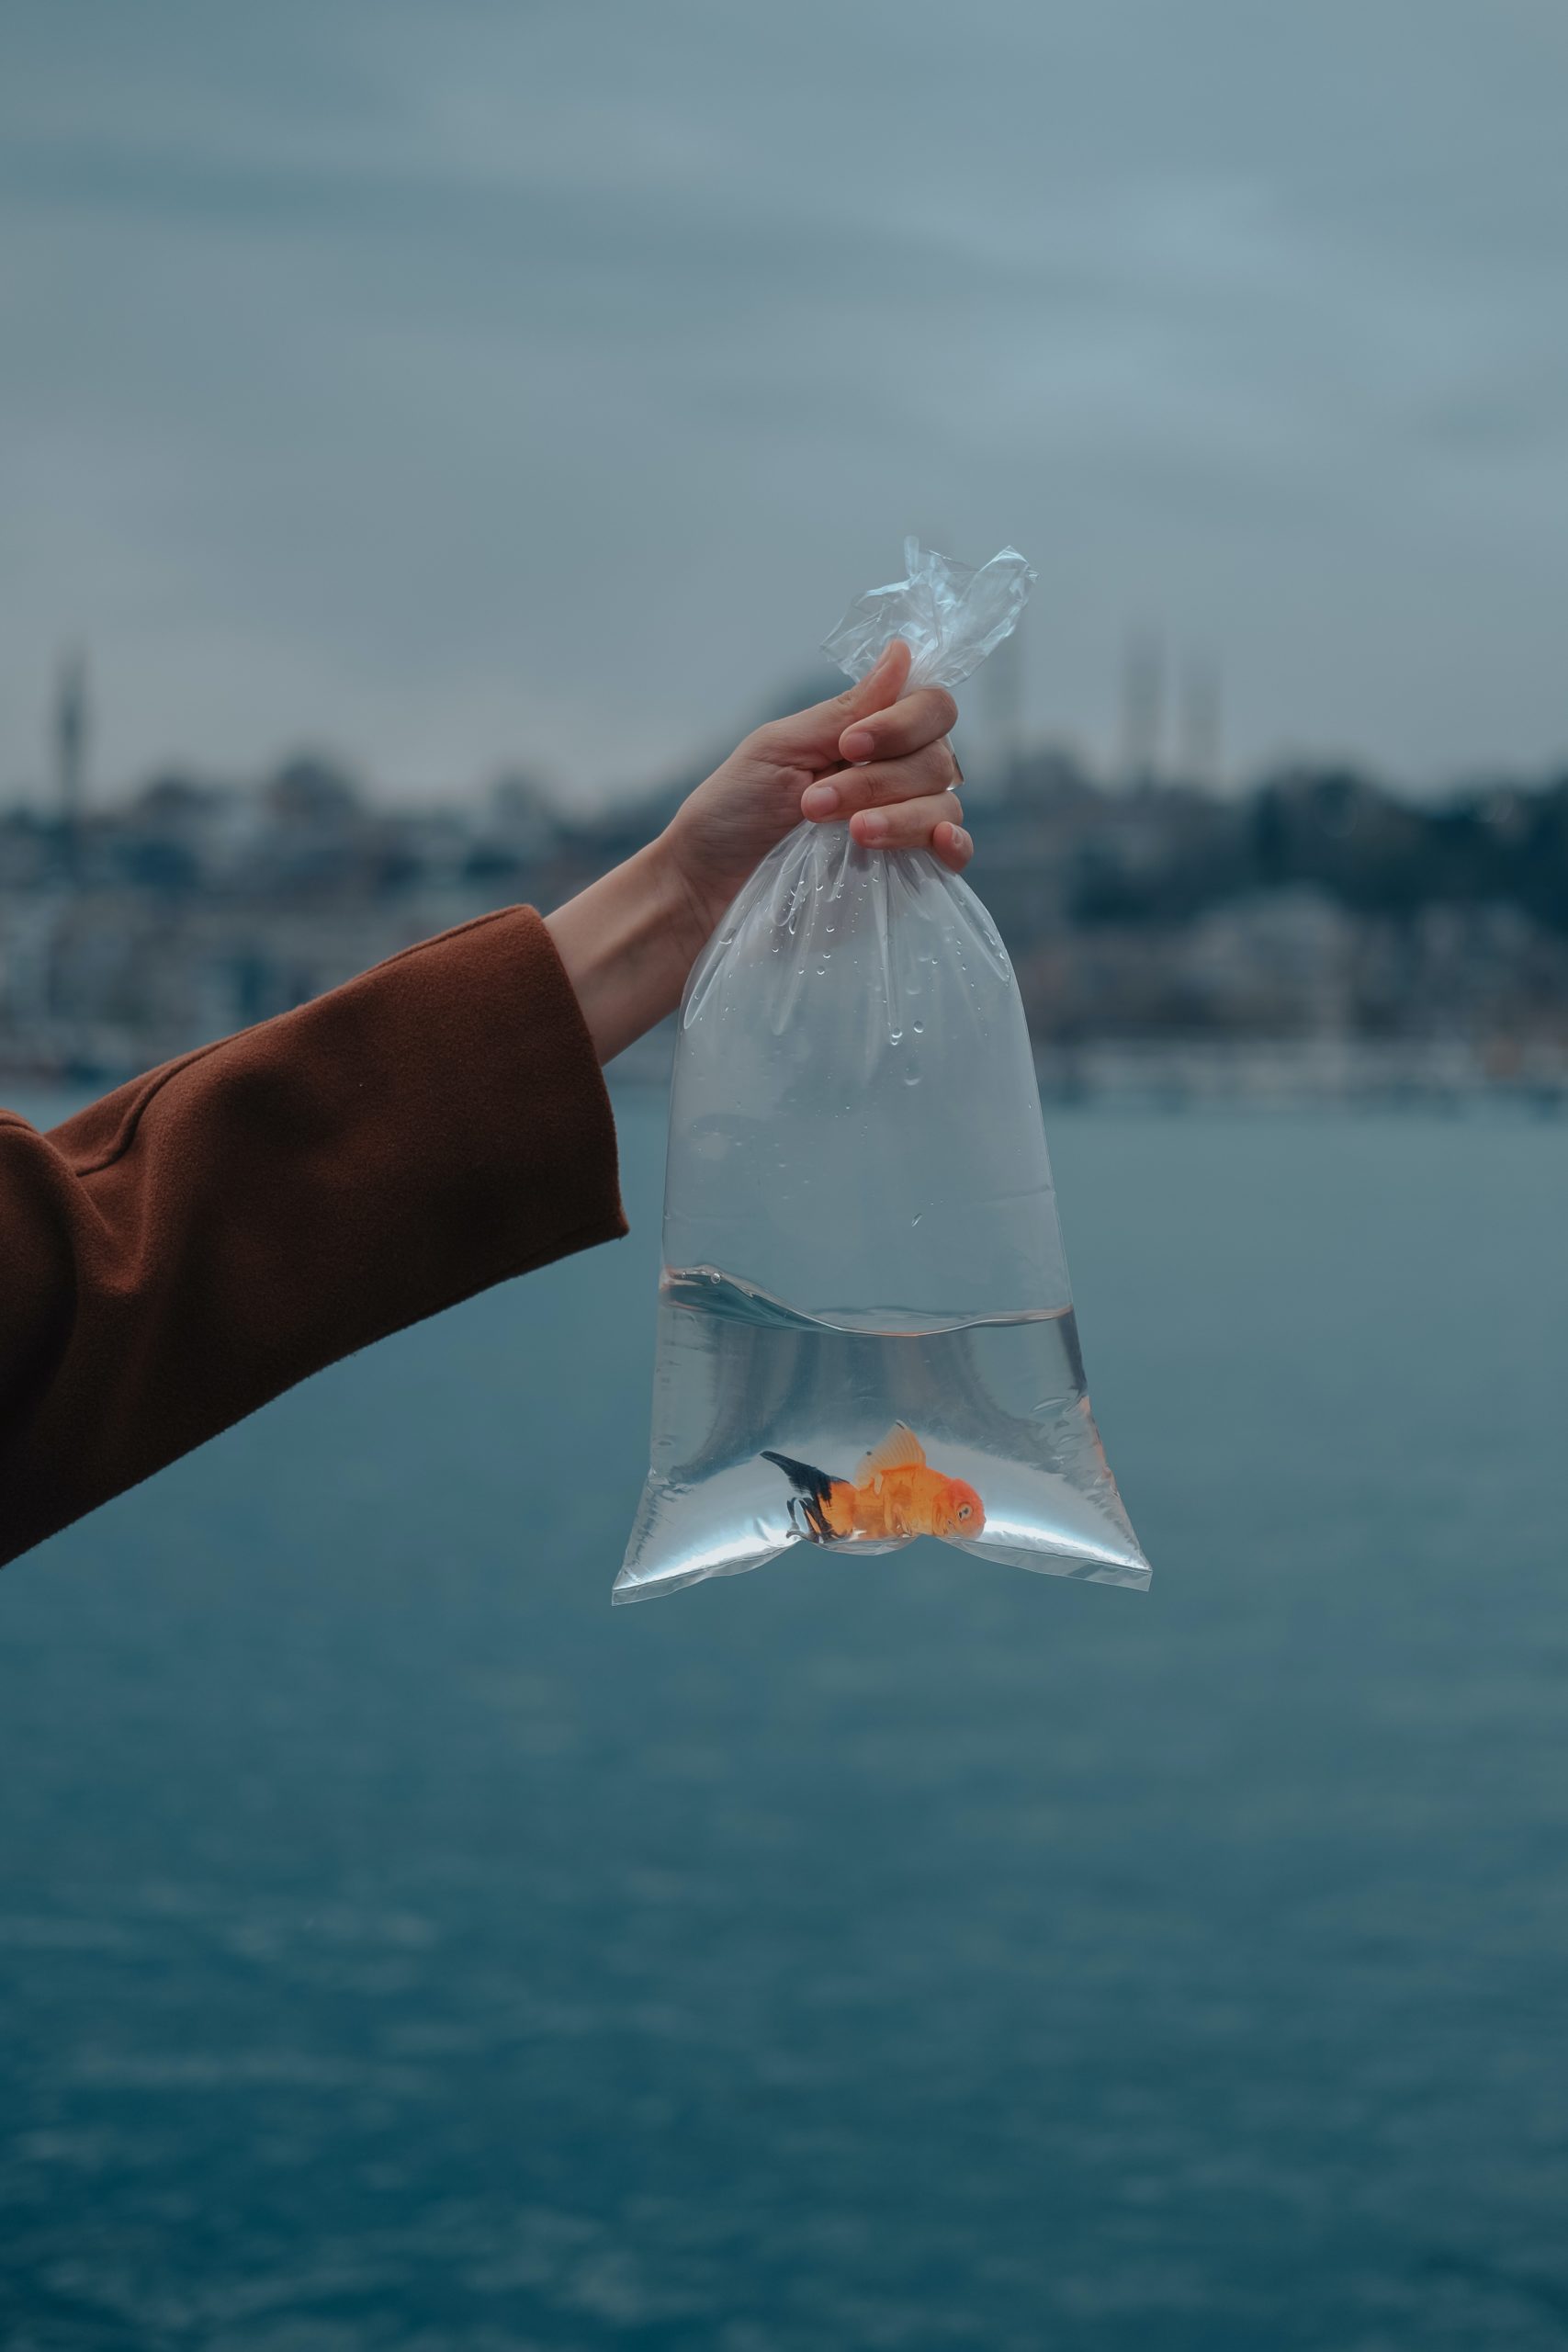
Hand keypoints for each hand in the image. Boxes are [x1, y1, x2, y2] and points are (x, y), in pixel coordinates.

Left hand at [546, 640, 966, 1063]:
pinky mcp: (907, 875)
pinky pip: (956, 853)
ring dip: (899, 816)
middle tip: (815, 805)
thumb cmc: (732, 812)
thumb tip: (902, 652)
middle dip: (876, 781)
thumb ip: (844, 710)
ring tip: (851, 834)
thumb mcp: (777, 750)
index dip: (901, 723)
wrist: (706, 887)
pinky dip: (954, 845)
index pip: (929, 708)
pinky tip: (937, 844)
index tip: (849, 745)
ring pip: (944, 805)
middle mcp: (898, 776)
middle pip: (937, 758)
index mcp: (869, 737)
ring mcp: (906, 826)